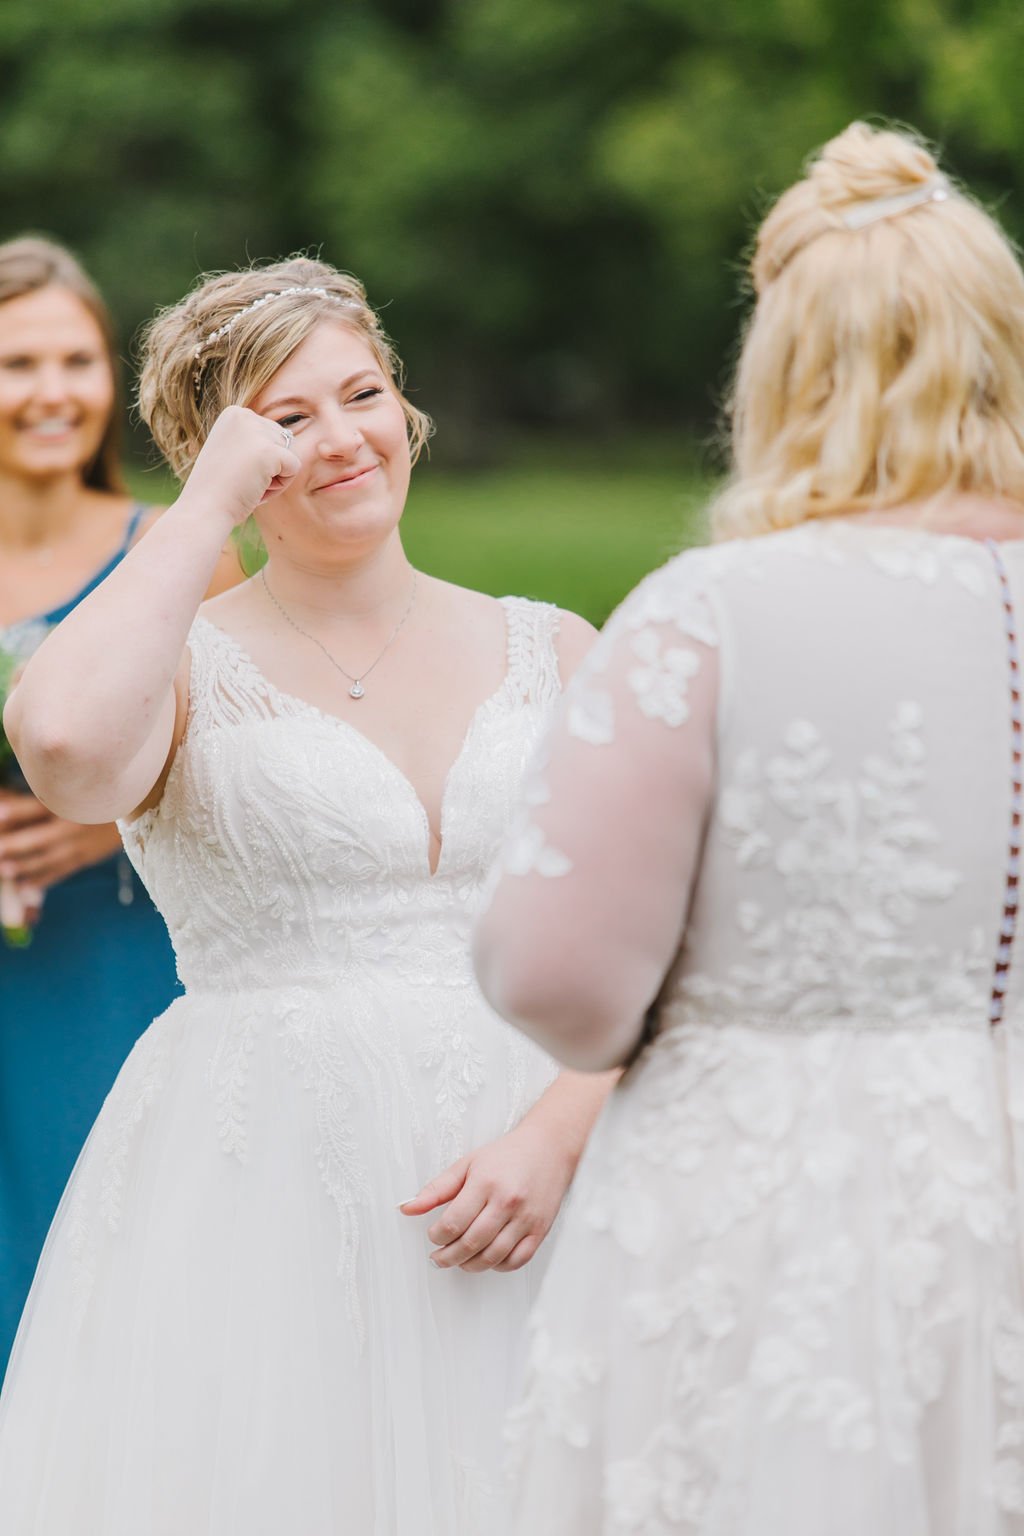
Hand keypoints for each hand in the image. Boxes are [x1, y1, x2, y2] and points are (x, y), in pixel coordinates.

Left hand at [0, 790, 122, 889]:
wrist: (134, 812)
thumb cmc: (95, 798)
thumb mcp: (75, 793)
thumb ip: (45, 798)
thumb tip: (7, 805)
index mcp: (69, 804)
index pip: (39, 807)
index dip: (18, 810)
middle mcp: (73, 825)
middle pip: (39, 837)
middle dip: (14, 844)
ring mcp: (79, 845)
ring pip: (48, 858)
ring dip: (25, 865)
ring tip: (5, 869)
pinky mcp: (84, 858)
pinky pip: (60, 871)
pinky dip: (43, 879)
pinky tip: (26, 887)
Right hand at [179, 405, 300, 529]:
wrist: (203, 509)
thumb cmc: (216, 488)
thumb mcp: (230, 451)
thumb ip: (251, 440)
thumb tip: (285, 434)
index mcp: (234, 413)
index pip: (270, 432)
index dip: (259, 459)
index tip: (235, 470)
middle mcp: (245, 416)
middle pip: (282, 441)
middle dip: (269, 466)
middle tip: (242, 480)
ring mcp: (256, 432)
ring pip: (289, 454)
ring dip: (274, 476)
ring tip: (247, 484)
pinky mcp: (269, 451)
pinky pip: (294, 467)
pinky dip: (281, 486)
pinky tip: (257, 489)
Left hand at [399, 1121, 574, 1273]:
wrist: (549, 1148)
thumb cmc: (506, 1155)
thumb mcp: (468, 1163)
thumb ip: (437, 1189)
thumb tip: (407, 1208)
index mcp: (485, 1182)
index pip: (453, 1222)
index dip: (436, 1236)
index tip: (433, 1236)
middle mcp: (507, 1202)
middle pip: (471, 1244)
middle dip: (448, 1257)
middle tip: (438, 1258)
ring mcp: (526, 1218)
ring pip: (492, 1257)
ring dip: (470, 1265)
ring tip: (459, 1260)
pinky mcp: (541, 1229)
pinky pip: (516, 1260)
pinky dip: (498, 1266)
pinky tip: (487, 1258)